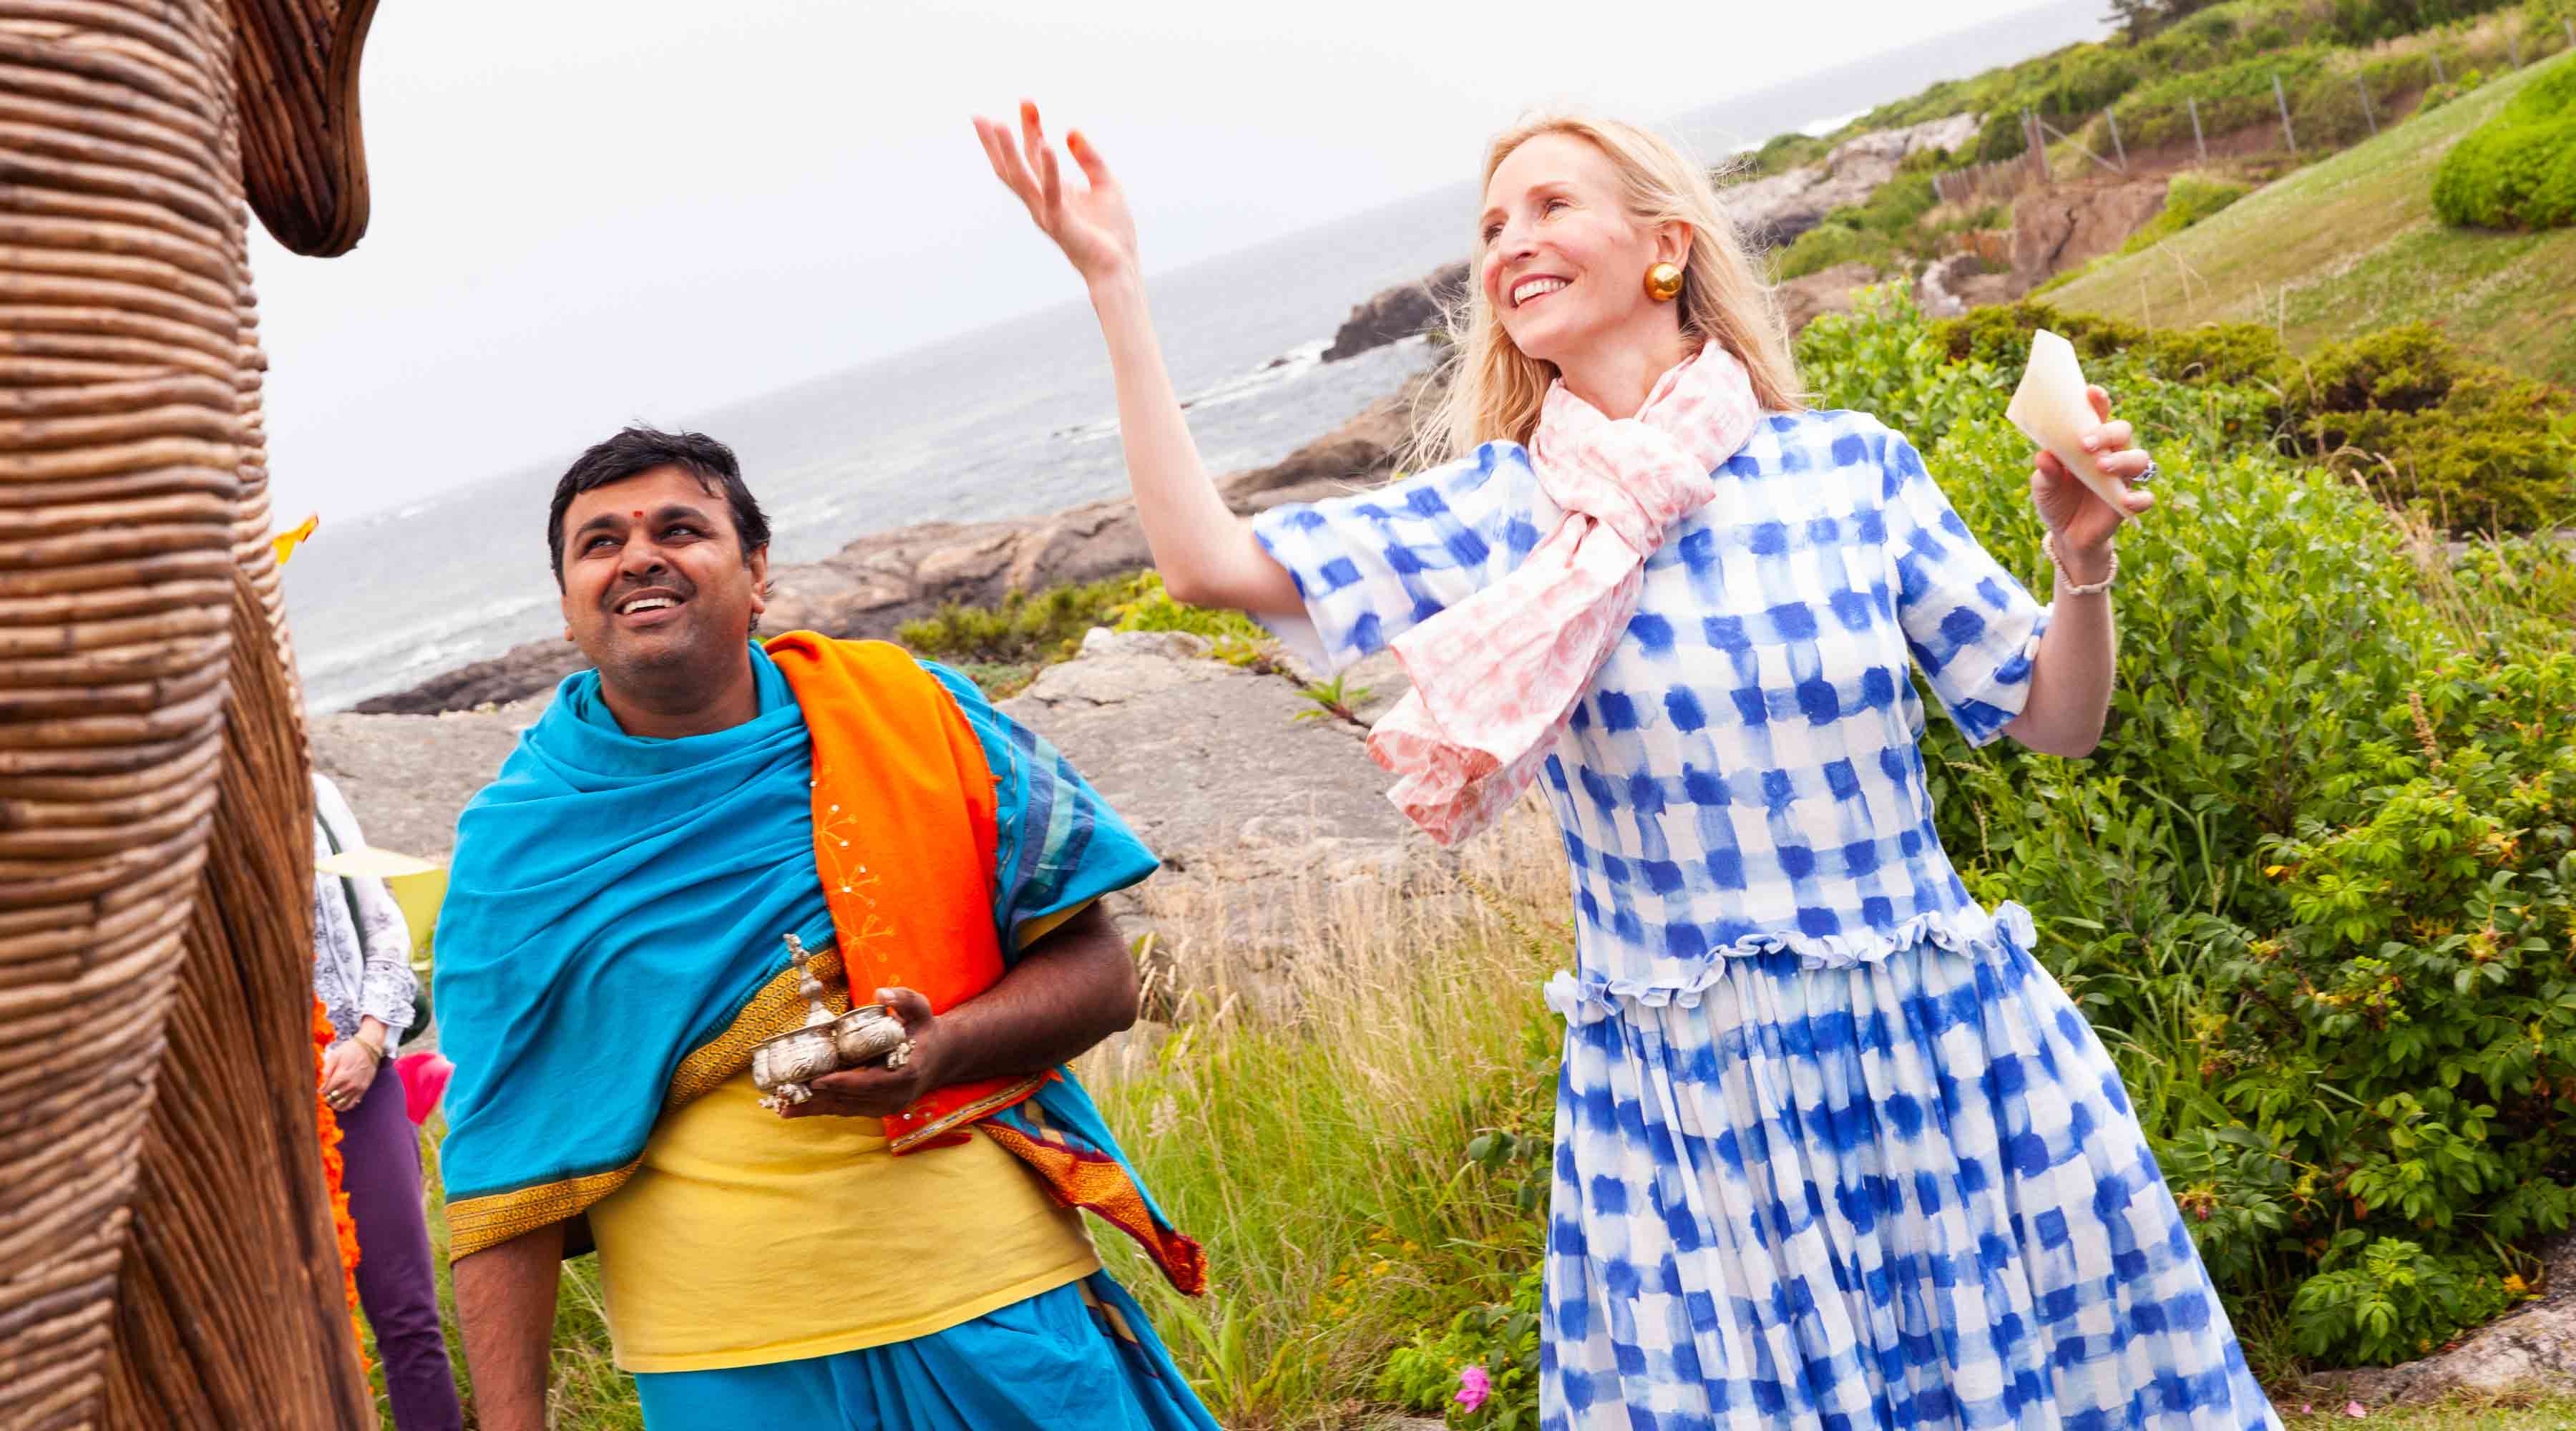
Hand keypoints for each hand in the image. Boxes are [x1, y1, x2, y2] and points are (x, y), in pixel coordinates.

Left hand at [320, 1038, 377, 1112]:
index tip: (320, 1090)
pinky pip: (354, 1103)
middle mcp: (349, 1084)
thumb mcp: (335, 1055)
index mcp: (341, 1076)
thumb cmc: (350, 1050)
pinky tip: (341, 1106)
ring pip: (343, 1103)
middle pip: (333, 1098)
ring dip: (335, 1104)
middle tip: (325, 1095)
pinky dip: (346, 1106)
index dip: (321, 1091)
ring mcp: (357, 1088)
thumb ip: (327, 1069)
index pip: (326, 1090)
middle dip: (327, 1098)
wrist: (369, 1048)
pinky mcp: (364, 1089)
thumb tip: (322, 1082)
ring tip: (331, 1102)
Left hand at [780, 988, 942, 1120]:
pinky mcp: (878, 1109)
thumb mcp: (921, 1008)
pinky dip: (823, 1109)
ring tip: (784, 1108)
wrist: (941, 1057)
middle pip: (852, 1100)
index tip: (818, 1080)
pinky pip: (848, 1110)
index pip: (871, 1082)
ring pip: (846, 1109)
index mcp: (907, 1072)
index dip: (844, 1082)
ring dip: (815, 1109)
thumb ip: (904, 999)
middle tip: (788, 1097)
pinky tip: (798, 1110)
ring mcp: (887, 1105)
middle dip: (819, 1099)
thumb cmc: (925, 1029)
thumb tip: (880, 993)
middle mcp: (896, 1095)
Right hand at [973, 100, 1137, 287]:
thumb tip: (1071, 129)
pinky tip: (1047, 145)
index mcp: (1052, 190)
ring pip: (1021, 178)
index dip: (1029, 126)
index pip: (1034, 153)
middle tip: (980, 114)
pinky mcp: (1060, 223)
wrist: (1119, 268)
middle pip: (1015, 164)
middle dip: (1000, 139)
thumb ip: (1089, 157)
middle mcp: (1042, 201)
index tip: (1027, 100)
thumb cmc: (1113, 231)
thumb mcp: (1106, 183)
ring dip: (1008, 151)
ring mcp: (1047, 212)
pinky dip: (1050, 170)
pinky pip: (1052, 192)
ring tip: (998, 124)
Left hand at [2031, 384, 2154, 573]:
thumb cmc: (2056, 499)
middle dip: (2107, 433)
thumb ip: (2044, 472)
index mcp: (2089, 443)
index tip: (2091, 392)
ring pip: (2140, 458)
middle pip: (2123, 432)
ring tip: (2101, 467)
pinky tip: (2126, 501)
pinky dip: (2140, 498)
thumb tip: (2044, 456)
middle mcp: (2111, 454)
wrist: (2066, 534)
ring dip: (2124, 460)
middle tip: (2085, 444)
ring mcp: (2123, 477)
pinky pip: (2146, 497)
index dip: (2098, 401)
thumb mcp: (2042, 487)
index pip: (2098, 415)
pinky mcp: (2129, 502)